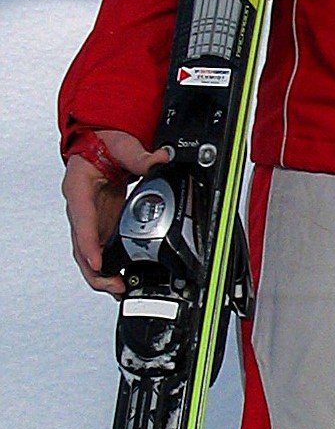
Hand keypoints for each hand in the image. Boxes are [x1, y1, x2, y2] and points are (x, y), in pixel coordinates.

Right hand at [62, 130, 169, 295]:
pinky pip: (101, 248)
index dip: (88, 244)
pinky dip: (109, 264)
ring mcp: (89, 218)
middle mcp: (80, 208)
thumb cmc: (102, 143)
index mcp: (78, 189)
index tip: (99, 264)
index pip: (81, 220)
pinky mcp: (100, 222)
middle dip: (96, 271)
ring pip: (88, 253)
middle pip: (81, 247)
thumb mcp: (122, 145)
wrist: (98, 140)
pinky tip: (122, 276)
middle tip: (116, 285)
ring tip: (120, 288)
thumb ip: (140, 155)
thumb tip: (162, 159)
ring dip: (101, 273)